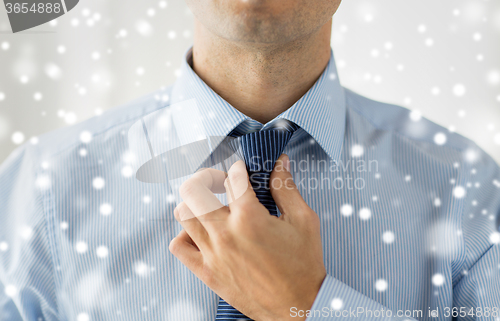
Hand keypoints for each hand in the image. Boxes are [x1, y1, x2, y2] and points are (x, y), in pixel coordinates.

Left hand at [169, 154, 325, 320]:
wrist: (298, 308)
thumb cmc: (303, 267)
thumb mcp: (303, 221)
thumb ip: (286, 188)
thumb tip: (280, 163)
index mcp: (250, 218)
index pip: (233, 177)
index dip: (240, 168)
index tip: (243, 170)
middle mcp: (225, 233)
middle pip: (193, 190)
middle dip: (206, 177)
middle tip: (220, 182)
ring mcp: (212, 254)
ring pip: (182, 214)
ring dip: (195, 203)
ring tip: (212, 205)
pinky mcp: (207, 272)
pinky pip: (178, 247)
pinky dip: (185, 234)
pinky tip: (203, 233)